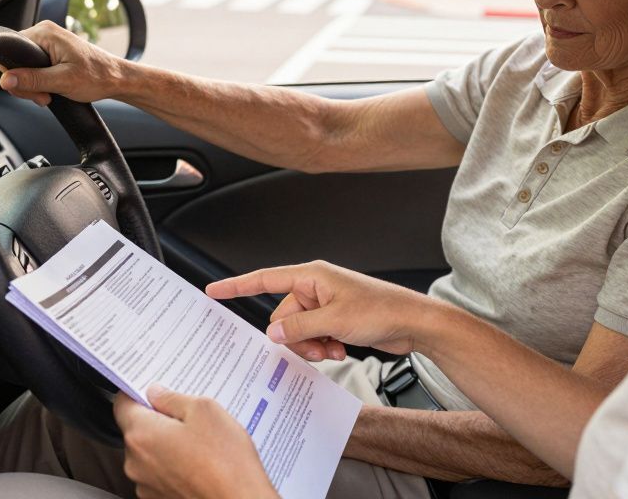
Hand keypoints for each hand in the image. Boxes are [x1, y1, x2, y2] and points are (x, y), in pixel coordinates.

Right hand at [0, 20, 124, 105]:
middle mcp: (44, 33)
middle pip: (15, 62)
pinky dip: (39, 83)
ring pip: (24, 68)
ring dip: (33, 86)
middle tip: (43, 96)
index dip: (15, 75)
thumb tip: (5, 79)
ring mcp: (48, 43)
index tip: (31, 90)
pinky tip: (50, 91)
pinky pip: (34, 69)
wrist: (117, 79)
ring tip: (49, 95)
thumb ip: (32, 80)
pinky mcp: (52, 53)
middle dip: (26, 84)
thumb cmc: (97, 76)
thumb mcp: (62, 81)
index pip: (10, 52)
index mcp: (44, 33)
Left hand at [114, 385, 276, 498]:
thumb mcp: (205, 410)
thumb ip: (173, 398)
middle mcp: (136, 462)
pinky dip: (173, 464)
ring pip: (149, 452)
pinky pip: (159, 472)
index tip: (151, 389)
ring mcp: (146, 484)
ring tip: (199, 442)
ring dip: (166, 444)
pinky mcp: (158, 498)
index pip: (121, 404)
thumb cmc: (225, 461)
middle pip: (137, 429)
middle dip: (158, 420)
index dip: (136, 393)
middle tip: (187, 416)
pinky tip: (198, 461)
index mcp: (142, 434)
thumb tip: (156, 393)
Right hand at [207, 260, 441, 360]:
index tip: (214, 290)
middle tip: (317, 347)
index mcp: (311, 276)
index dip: (237, 285)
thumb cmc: (381, 310)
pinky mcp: (336, 319)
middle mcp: (315, 287)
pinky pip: (314, 336)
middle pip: (283, 316)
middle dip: (296, 337)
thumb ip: (299, 326)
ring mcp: (326, 304)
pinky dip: (323, 346)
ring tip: (333, 348)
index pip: (265, 279)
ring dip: (311, 345)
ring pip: (298, 331)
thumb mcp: (334, 320)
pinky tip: (340, 350)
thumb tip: (273, 332)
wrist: (413, 322)